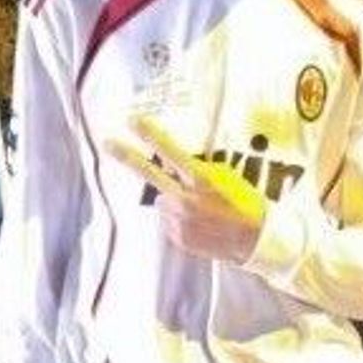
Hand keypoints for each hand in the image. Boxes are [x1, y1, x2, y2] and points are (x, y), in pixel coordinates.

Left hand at [105, 114, 268, 264]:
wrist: (254, 241)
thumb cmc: (246, 205)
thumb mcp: (229, 178)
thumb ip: (201, 170)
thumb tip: (179, 164)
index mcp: (200, 180)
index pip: (170, 152)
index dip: (150, 135)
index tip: (133, 121)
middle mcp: (184, 199)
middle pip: (149, 174)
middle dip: (127, 156)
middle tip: (108, 143)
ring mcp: (178, 221)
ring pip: (164, 202)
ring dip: (174, 201)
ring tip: (200, 210)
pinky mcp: (177, 238)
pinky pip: (171, 223)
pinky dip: (181, 221)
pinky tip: (201, 224)